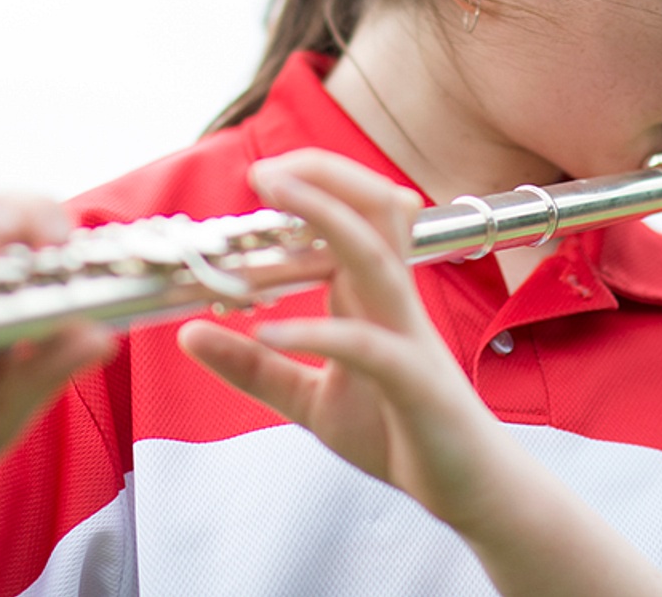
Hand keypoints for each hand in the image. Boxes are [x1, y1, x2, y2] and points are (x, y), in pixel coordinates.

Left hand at [176, 150, 516, 530]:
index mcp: (373, 298)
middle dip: (325, 179)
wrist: (472, 490)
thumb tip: (189, 334)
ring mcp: (409, 339)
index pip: (354, 216)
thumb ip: (253, 367)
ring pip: (377, 258)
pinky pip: (368, 346)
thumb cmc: (399, 433)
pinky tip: (268, 331)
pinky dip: (317, 333)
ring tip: (275, 198)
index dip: (313, 185)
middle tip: (264, 170)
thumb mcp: (310, 400)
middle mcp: (395, 304)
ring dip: (327, 220)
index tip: (260, 175)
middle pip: (376, 212)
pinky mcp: (416, 384)